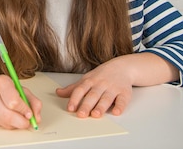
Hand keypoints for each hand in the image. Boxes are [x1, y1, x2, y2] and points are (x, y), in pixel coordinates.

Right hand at [0, 73, 41, 129]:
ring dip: (15, 124)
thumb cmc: (3, 87)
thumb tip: (37, 119)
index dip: (24, 110)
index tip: (29, 113)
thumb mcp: (20, 88)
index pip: (14, 101)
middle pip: (8, 116)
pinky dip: (7, 124)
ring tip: (16, 115)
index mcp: (0, 82)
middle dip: (22, 122)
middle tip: (27, 121)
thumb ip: (32, 101)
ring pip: (5, 124)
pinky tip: (5, 115)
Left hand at [55, 53, 178, 117]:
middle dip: (86, 105)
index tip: (70, 108)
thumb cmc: (101, 75)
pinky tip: (116, 112)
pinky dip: (120, 106)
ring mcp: (113, 88)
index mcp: (90, 81)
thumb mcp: (86, 79)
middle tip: (81, 114)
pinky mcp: (124, 92)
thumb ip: (73, 88)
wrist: (122, 67)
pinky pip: (122, 100)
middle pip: (93, 95)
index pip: (80, 90)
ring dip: (101, 106)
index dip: (74, 99)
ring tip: (96, 114)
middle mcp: (101, 84)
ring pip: (106, 98)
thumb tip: (58, 93)